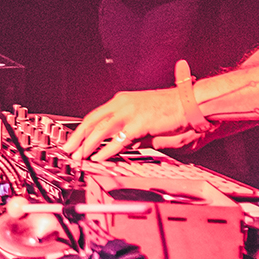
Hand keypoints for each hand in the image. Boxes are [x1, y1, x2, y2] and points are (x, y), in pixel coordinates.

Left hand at [64, 88, 207, 160]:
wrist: (191, 103)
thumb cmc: (173, 110)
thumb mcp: (145, 121)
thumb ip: (131, 133)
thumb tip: (120, 146)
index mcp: (122, 101)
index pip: (95, 115)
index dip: (82, 128)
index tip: (73, 139)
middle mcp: (122, 103)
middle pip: (92, 121)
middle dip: (77, 136)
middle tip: (68, 148)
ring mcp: (130, 112)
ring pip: (101, 129)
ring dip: (87, 144)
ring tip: (79, 155)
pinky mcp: (139, 122)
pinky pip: (118, 139)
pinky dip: (106, 150)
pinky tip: (99, 157)